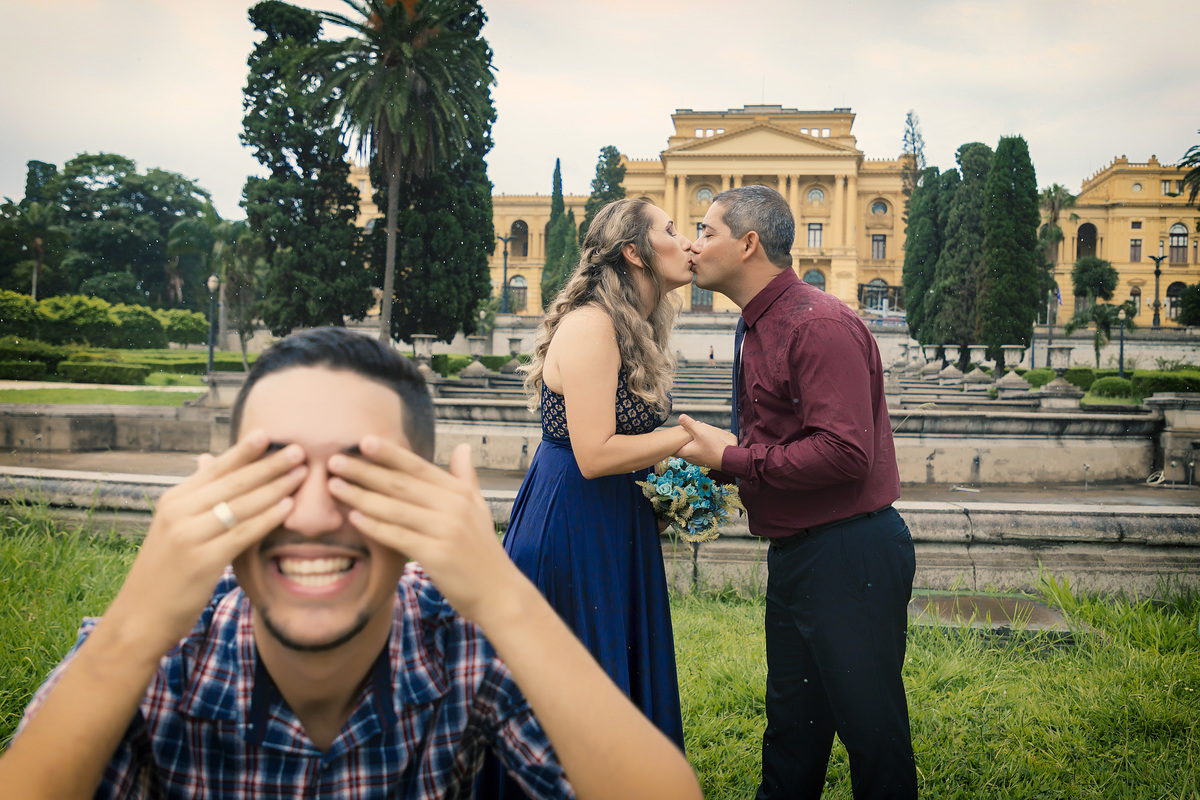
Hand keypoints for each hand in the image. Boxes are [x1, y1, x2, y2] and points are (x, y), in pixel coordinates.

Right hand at [105, 431, 305, 655]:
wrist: (140, 616)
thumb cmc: (164, 571)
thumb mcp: (172, 527)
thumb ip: (195, 496)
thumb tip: (206, 458)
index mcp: (172, 500)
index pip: (215, 468)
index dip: (243, 451)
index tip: (269, 434)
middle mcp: (178, 512)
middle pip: (233, 482)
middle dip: (269, 464)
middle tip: (299, 450)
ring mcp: (189, 536)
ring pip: (241, 505)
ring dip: (276, 486)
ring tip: (301, 473)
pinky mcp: (203, 561)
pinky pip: (243, 533)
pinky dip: (268, 517)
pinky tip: (288, 506)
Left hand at [327, 439, 522, 625]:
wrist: (498, 592)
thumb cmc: (482, 551)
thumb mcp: (478, 507)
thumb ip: (466, 477)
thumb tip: (463, 447)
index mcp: (459, 492)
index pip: (417, 466)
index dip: (389, 453)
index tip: (362, 441)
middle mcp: (453, 506)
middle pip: (401, 484)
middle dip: (365, 471)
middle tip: (334, 461)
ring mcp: (446, 530)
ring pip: (395, 509)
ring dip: (362, 496)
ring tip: (335, 487)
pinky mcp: (438, 555)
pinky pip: (399, 537)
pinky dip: (375, 527)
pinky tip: (354, 519)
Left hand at [674, 414, 736, 470]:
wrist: (730, 458)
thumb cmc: (715, 447)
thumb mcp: (701, 432)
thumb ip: (690, 424)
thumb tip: (680, 417)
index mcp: (685, 452)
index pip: (671, 447)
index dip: (670, 439)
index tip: (672, 431)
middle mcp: (689, 457)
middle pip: (681, 444)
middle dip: (684, 435)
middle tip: (687, 427)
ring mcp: (696, 458)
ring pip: (690, 445)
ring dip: (693, 437)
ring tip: (699, 429)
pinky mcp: (704, 457)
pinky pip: (698, 447)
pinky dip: (700, 441)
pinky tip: (706, 435)